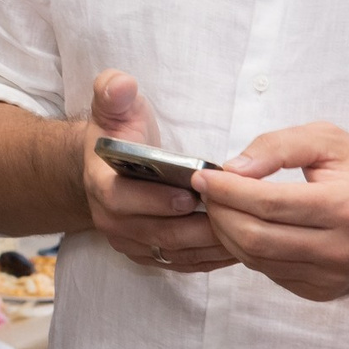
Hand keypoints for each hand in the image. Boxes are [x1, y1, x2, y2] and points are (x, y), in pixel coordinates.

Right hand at [79, 71, 234, 272]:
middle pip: (157, 233)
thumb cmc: (118, 134)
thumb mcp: (112, 106)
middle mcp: (111, 220)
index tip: (189, 194)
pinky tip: (242, 244)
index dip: (154, 199)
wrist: (106, 168)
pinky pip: (185, 263)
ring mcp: (130, 243)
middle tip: (237, 215)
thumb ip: (113, 92)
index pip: (121, 199)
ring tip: (249, 229)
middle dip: (198, 227)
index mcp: (99, 184)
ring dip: (211, 244)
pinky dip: (213, 257)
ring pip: (176, 252)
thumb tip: (122, 84)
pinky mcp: (150, 256)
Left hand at [195, 122, 348, 301]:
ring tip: (223, 206)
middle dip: (220, 212)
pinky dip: (247, 248)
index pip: (268, 204)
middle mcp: (342, 249)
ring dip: (227, 231)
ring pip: (255, 258)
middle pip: (255, 237)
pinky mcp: (321, 291)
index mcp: (347, 208)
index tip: (202, 176)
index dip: (226, 190)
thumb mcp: (329, 141)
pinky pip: (267, 271)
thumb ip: (278, 146)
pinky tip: (246, 226)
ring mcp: (331, 276)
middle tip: (208, 191)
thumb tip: (232, 168)